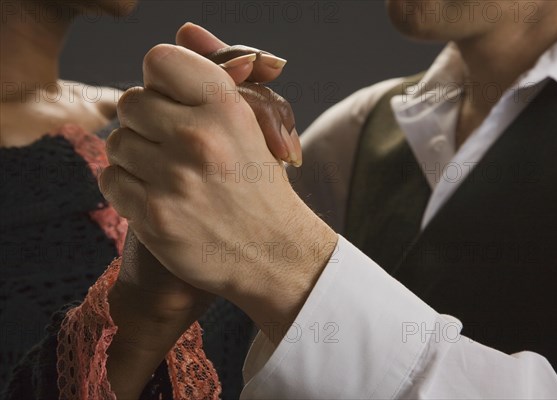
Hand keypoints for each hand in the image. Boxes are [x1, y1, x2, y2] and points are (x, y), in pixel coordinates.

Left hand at [100, 43, 336, 341]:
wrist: (273, 252)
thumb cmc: (259, 182)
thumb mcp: (254, 120)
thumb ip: (218, 70)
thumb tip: (187, 29)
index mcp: (226, 106)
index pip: (160, 59)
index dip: (162, 81)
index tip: (174, 103)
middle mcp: (199, 138)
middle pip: (131, 102)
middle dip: (146, 121)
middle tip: (172, 144)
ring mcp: (174, 179)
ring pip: (116, 142)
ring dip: (136, 157)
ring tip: (168, 175)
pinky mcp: (154, 217)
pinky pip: (110, 179)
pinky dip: (127, 187)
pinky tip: (156, 197)